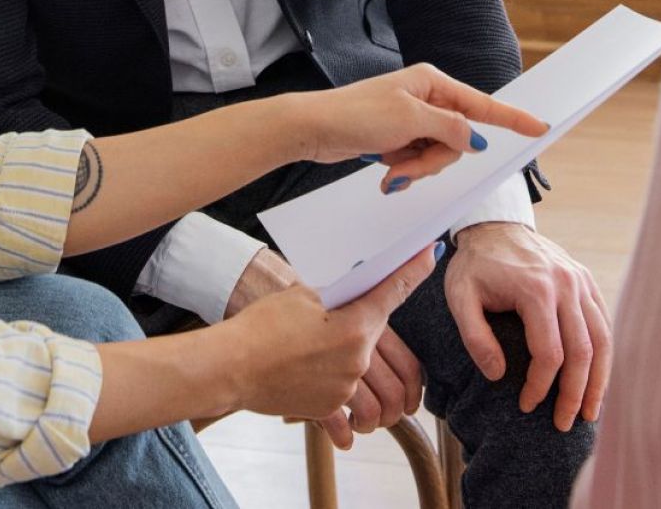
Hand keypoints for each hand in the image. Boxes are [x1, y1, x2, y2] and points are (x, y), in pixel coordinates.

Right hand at [225, 245, 437, 424]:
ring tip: (322, 348)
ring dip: (350, 355)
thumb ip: (339, 296)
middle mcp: (358, 359)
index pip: (393, 291)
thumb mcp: (304, 296)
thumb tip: (359, 293)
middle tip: (334, 313)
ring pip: (363, 366)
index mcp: (355, 325)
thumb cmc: (263, 325)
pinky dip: (333, 380)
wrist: (232, 366)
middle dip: (361, 319)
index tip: (428, 254)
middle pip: (377, 333)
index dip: (413, 269)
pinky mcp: (329, 406)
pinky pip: (345, 395)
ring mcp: (345, 386)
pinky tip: (311, 370)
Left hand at [288, 65, 547, 192]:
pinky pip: (419, 161)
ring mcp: (412, 119)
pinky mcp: (398, 138)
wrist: (314, 128)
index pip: (482, 105)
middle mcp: (426, 98)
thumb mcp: (410, 121)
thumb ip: (450, 129)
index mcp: (432, 83)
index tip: (540, 126)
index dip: (512, 118)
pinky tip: (385, 171)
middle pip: (458, 139)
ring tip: (390, 167)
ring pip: (439, 155)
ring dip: (417, 168)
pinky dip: (405, 171)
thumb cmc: (357, 115)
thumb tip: (475, 139)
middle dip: (436, 159)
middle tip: (407, 162)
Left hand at [445, 223, 611, 431]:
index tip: (526, 405)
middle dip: (574, 394)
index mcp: (535, 288)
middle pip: (582, 351)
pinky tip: (595, 378)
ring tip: (589, 413)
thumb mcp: (460, 296)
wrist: (493, 224)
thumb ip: (475, 337)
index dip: (540, 387)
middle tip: (563, 425)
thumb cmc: (474, 264)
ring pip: (601, 339)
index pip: (549, 353)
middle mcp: (565, 284)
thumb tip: (497, 375)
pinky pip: (603, 322)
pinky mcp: (585, 280)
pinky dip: (603, 354)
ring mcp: (580, 280)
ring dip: (598, 380)